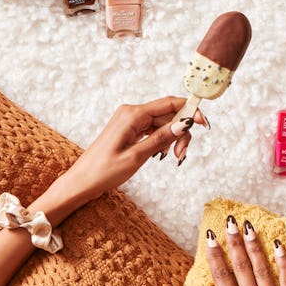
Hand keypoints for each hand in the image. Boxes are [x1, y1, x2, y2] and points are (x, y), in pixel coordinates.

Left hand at [49, 97, 205, 216]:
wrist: (81, 182)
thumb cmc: (104, 171)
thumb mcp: (137, 156)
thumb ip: (161, 138)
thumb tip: (184, 123)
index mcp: (132, 114)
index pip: (169, 103)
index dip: (190, 111)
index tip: (204, 123)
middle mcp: (132, 112)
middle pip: (168, 114)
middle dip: (180, 132)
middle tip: (182, 154)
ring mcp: (130, 121)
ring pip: (163, 123)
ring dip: (172, 138)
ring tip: (173, 157)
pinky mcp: (129, 130)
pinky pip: (153, 129)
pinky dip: (162, 140)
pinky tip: (162, 154)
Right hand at [187, 218, 285, 285]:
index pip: (222, 277)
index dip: (214, 254)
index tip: (209, 235)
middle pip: (242, 268)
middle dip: (234, 242)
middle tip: (229, 220)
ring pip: (264, 269)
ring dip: (255, 246)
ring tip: (249, 226)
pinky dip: (284, 262)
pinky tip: (279, 246)